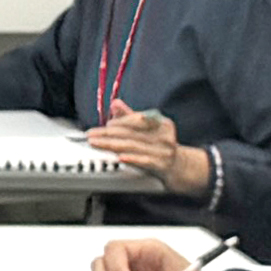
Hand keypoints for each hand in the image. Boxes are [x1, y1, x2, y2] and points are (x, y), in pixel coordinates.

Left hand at [87, 102, 206, 195]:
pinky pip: (144, 161)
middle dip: (108, 133)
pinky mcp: (161, 166)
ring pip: (132, 146)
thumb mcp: (148, 129)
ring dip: (111, 145)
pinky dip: (131, 159)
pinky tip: (119, 157)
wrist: (179, 168)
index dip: (119, 122)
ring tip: (95, 143)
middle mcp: (164, 136)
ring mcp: (163, 152)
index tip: (105, 125)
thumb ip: (130, 117)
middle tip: (91, 135)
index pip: (137, 119)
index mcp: (161, 123)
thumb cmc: (159, 145)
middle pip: (131, 133)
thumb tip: (115, 103)